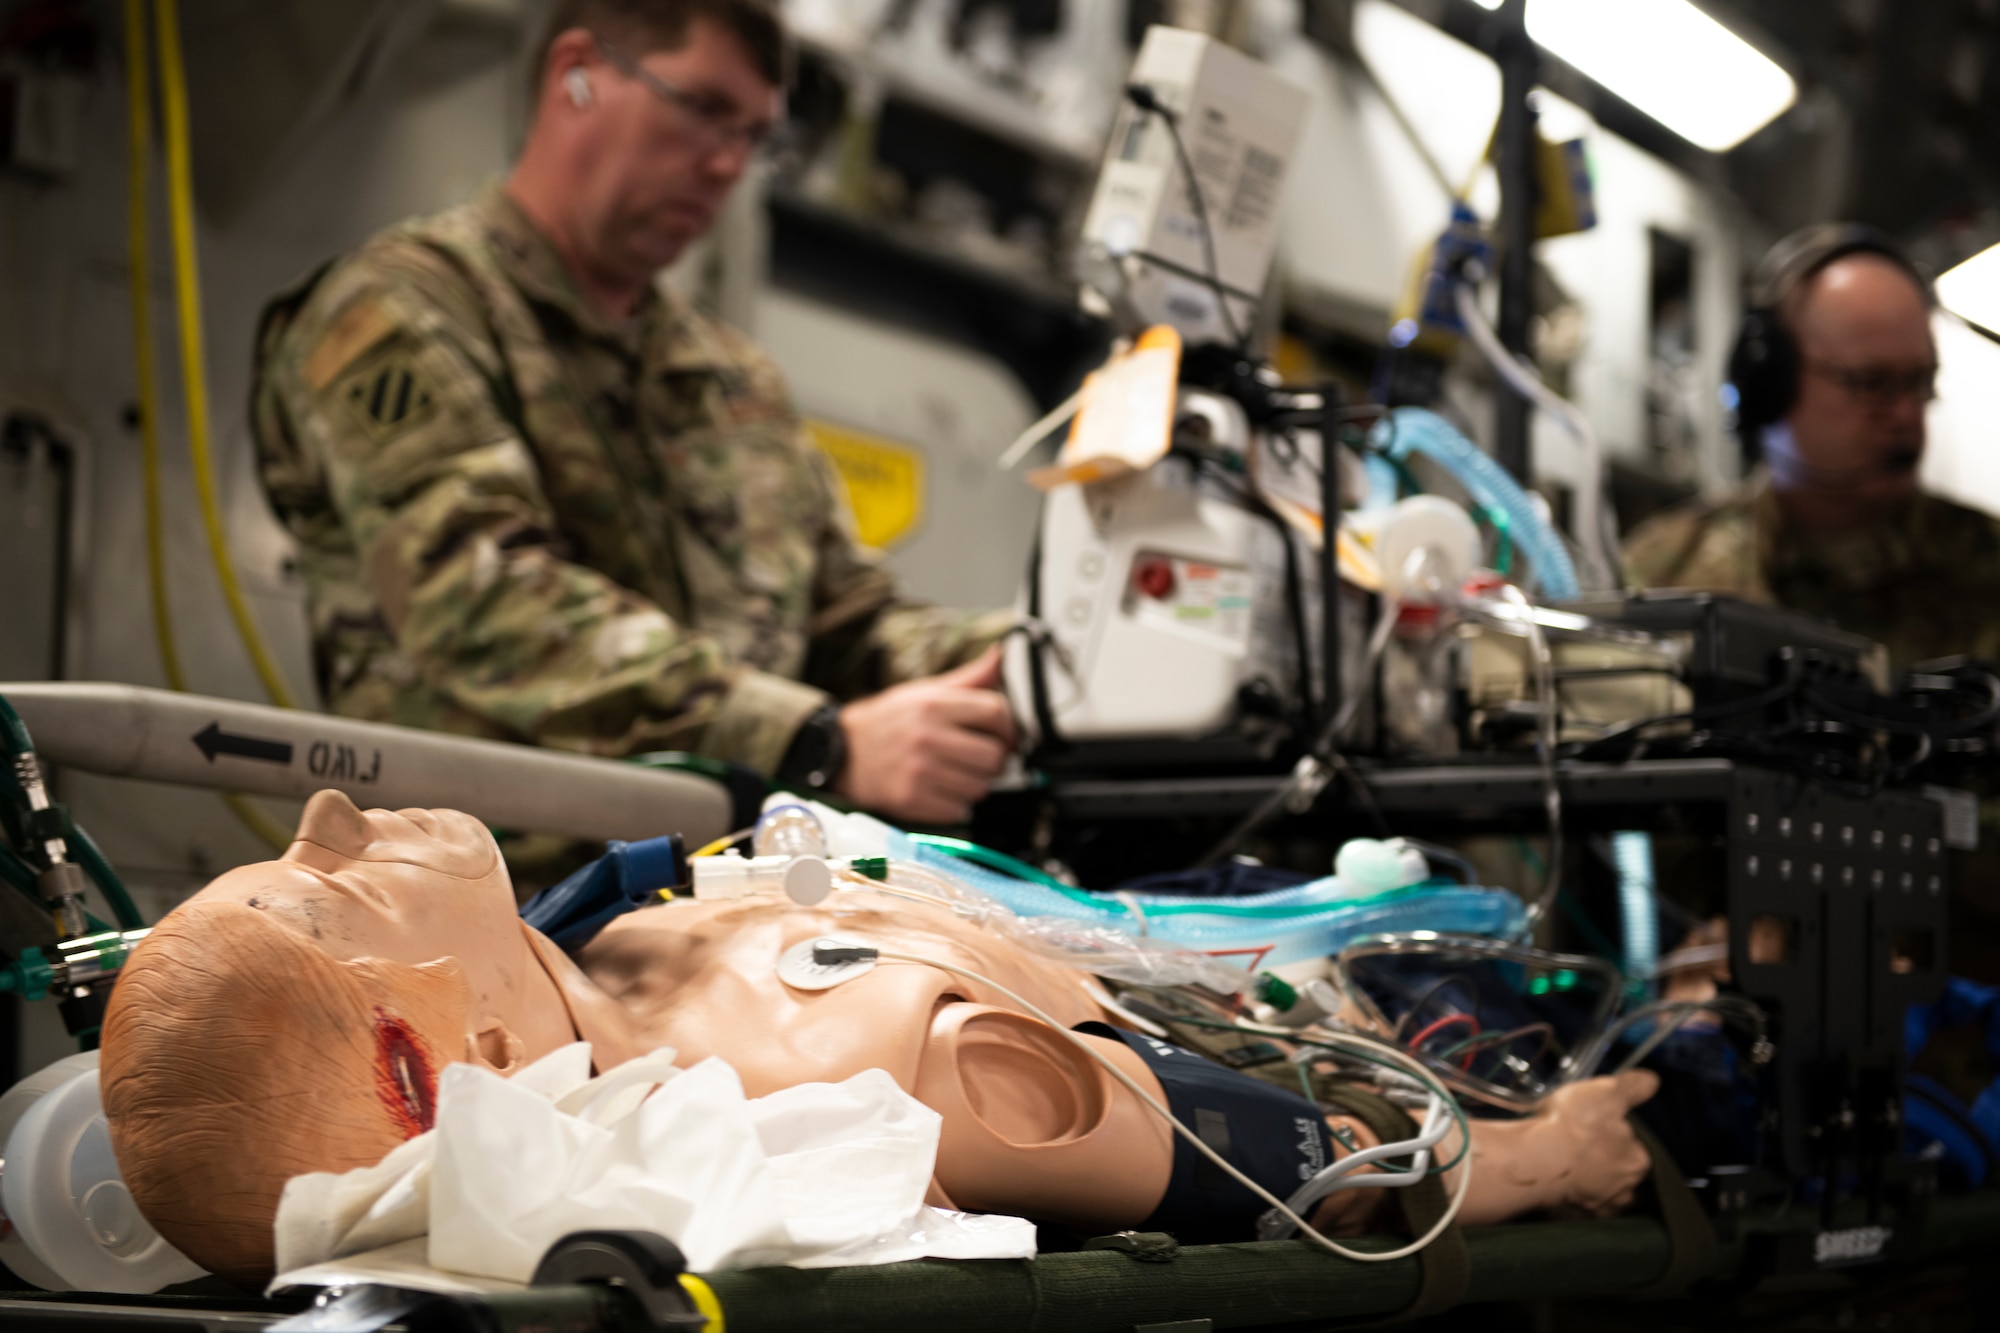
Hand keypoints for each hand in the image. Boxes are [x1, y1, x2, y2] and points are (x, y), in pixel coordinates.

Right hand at [833, 647, 1016, 823]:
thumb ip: (968, 678)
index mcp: (933, 704)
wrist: (842, 752)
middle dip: (994, 760)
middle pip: (994, 755)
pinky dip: (955, 805)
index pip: (996, 711)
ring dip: (975, 784)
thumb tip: (1002, 654)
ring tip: (955, 773)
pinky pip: (959, 810)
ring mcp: (919, 771)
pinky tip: (939, 789)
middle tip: (978, 758)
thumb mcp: (924, 692)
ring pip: (980, 787)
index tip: (1003, 735)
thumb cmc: (890, 721)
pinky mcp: (911, 799)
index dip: (1009, 726)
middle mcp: (927, 736)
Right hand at [1537, 1069, 1659, 1216]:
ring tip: (1570, 1171)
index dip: (1620, 1140)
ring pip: (1600, 1197)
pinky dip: (1568, 1200)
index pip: (1637, 1152)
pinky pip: (1574, 1209)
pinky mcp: (1570, 1221)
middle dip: (1607, 1167)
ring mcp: (1596, 1210)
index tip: (1600, 1130)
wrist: (1534, 1160)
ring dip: (1590, 1187)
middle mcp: (1624, 1192)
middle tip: (1585, 1152)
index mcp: (1638, 1162)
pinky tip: (1557, 1186)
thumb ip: (1633, 1088)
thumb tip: (1654, 1081)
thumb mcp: (1606, 1092)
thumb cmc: (1575, 1125)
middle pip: (1620, 1177)